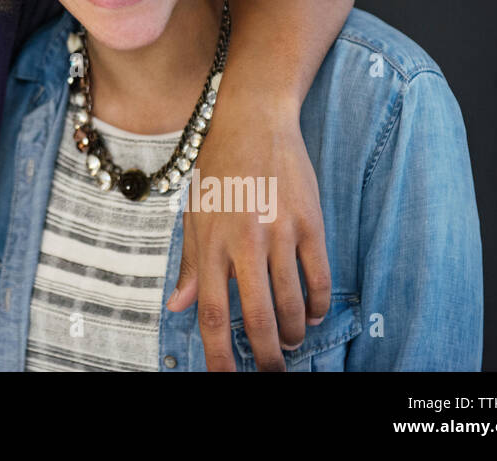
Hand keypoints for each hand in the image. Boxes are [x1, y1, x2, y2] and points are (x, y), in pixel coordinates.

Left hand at [165, 90, 330, 370]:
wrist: (253, 119)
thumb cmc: (218, 168)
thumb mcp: (194, 213)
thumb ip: (189, 263)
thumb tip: (178, 307)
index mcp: (208, 242)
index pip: (211, 313)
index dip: (218, 355)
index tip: (226, 378)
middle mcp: (243, 241)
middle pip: (257, 318)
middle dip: (265, 357)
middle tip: (271, 371)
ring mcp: (280, 232)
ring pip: (292, 304)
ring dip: (291, 333)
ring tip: (288, 343)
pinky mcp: (310, 222)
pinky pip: (319, 278)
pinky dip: (316, 305)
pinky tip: (310, 314)